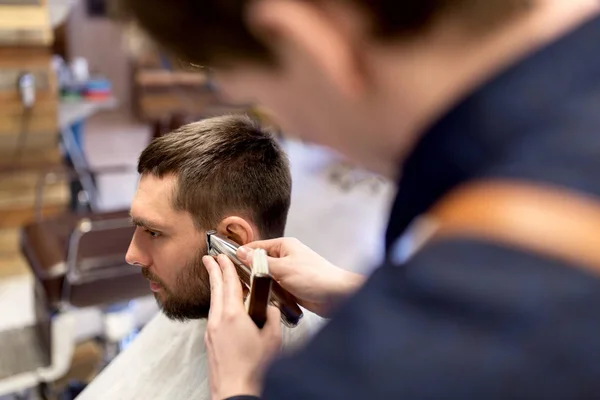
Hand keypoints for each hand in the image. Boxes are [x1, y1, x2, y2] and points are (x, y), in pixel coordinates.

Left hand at [203, 254, 281, 399]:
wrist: (235, 390)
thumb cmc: (253, 367)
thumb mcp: (272, 337)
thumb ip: (271, 317)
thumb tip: (269, 307)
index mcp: (232, 314)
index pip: (229, 283)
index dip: (226, 267)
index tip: (222, 255)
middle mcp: (218, 320)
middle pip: (215, 289)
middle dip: (213, 271)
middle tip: (209, 258)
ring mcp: (211, 331)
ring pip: (213, 302)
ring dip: (215, 287)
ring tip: (216, 278)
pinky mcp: (210, 342)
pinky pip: (213, 315)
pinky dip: (217, 303)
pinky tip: (223, 307)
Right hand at [237, 238, 364, 316]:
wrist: (336, 295)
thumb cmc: (314, 277)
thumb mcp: (283, 268)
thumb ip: (260, 262)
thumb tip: (241, 253)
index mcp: (285, 246)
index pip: (257, 246)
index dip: (242, 253)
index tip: (227, 261)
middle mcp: (286, 257)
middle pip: (261, 262)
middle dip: (250, 272)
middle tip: (235, 281)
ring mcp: (289, 272)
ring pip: (267, 277)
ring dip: (261, 284)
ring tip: (247, 292)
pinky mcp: (292, 287)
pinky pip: (275, 288)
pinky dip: (270, 293)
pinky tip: (262, 299)